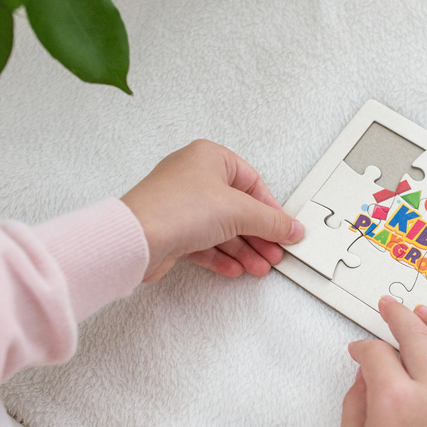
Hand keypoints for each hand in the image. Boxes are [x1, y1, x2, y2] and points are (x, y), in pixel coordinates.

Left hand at [121, 140, 303, 282]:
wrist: (137, 238)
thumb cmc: (176, 208)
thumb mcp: (239, 211)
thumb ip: (270, 221)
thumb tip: (290, 227)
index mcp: (210, 158)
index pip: (252, 182)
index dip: (271, 209)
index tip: (284, 229)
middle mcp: (194, 177)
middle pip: (238, 208)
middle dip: (258, 235)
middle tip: (274, 252)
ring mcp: (181, 204)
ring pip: (221, 229)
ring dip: (243, 250)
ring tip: (258, 266)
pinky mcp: (172, 230)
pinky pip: (204, 243)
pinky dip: (221, 257)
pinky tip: (235, 268)